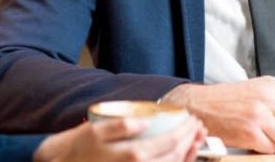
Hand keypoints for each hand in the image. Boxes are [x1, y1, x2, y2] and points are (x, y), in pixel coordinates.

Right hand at [33, 115, 205, 161]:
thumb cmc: (77, 150)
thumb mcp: (95, 131)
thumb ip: (122, 126)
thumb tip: (146, 122)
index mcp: (132, 156)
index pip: (170, 142)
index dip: (185, 130)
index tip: (192, 118)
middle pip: (176, 157)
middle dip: (191, 140)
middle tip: (198, 125)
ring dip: (189, 153)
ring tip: (196, 138)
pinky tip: (183, 154)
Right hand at [160, 76, 274, 152]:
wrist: (200, 106)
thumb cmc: (227, 99)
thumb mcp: (257, 88)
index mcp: (271, 85)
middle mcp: (267, 98)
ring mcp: (259, 116)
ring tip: (265, 137)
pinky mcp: (250, 133)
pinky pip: (271, 149)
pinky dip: (264, 149)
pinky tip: (253, 140)